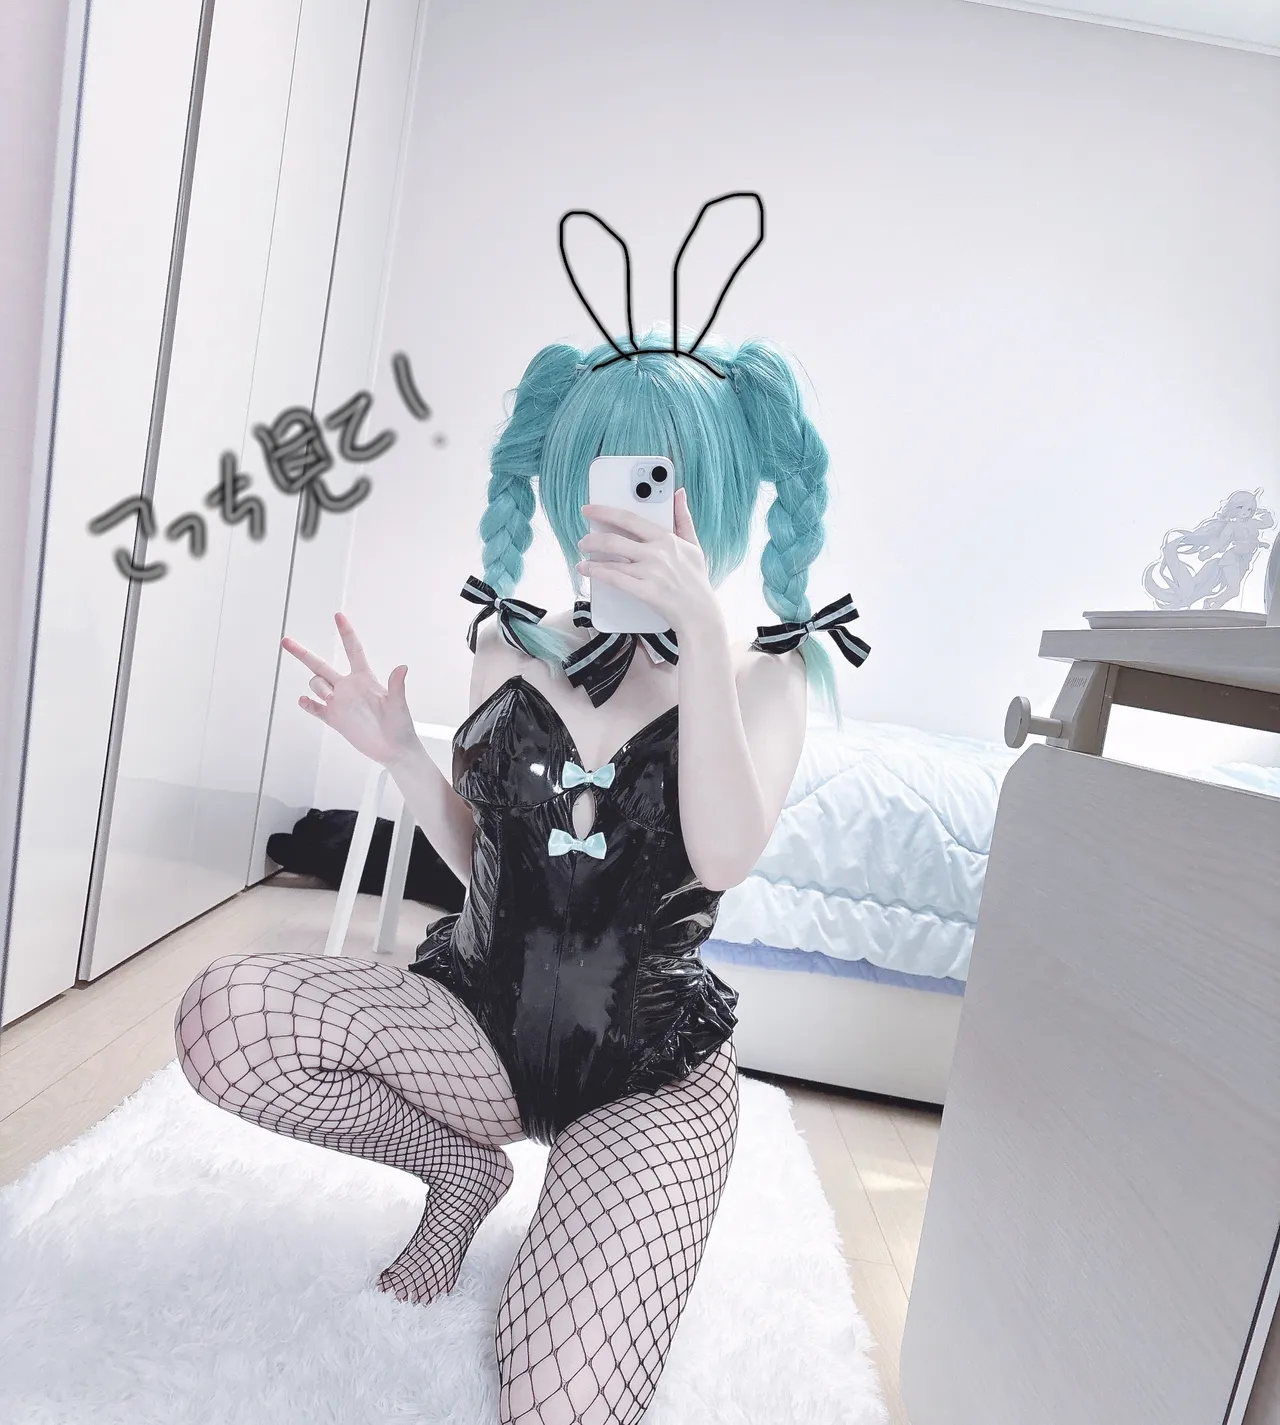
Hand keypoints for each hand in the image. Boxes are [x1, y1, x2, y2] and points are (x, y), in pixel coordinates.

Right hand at [281, 613, 418, 766]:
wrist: (393, 750)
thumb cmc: (400, 726)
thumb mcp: (398, 704)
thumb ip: (397, 686)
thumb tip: (402, 668)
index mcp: (365, 679)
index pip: (353, 650)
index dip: (346, 633)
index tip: (338, 615)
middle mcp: (349, 687)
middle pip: (321, 665)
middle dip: (303, 653)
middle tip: (287, 641)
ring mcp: (340, 703)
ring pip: (317, 685)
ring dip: (318, 688)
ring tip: (330, 698)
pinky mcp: (334, 719)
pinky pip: (315, 708)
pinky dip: (308, 704)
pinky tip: (305, 701)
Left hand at [576, 487, 722, 638]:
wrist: (700, 614)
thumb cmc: (696, 580)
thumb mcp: (693, 545)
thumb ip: (683, 518)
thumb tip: (679, 493)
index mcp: (666, 539)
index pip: (629, 519)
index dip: (605, 512)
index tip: (589, 510)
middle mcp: (657, 553)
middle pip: (615, 540)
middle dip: (592, 539)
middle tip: (583, 541)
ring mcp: (651, 573)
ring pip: (611, 561)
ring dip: (591, 560)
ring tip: (583, 561)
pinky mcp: (646, 592)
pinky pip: (615, 580)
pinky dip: (598, 574)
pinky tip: (589, 572)